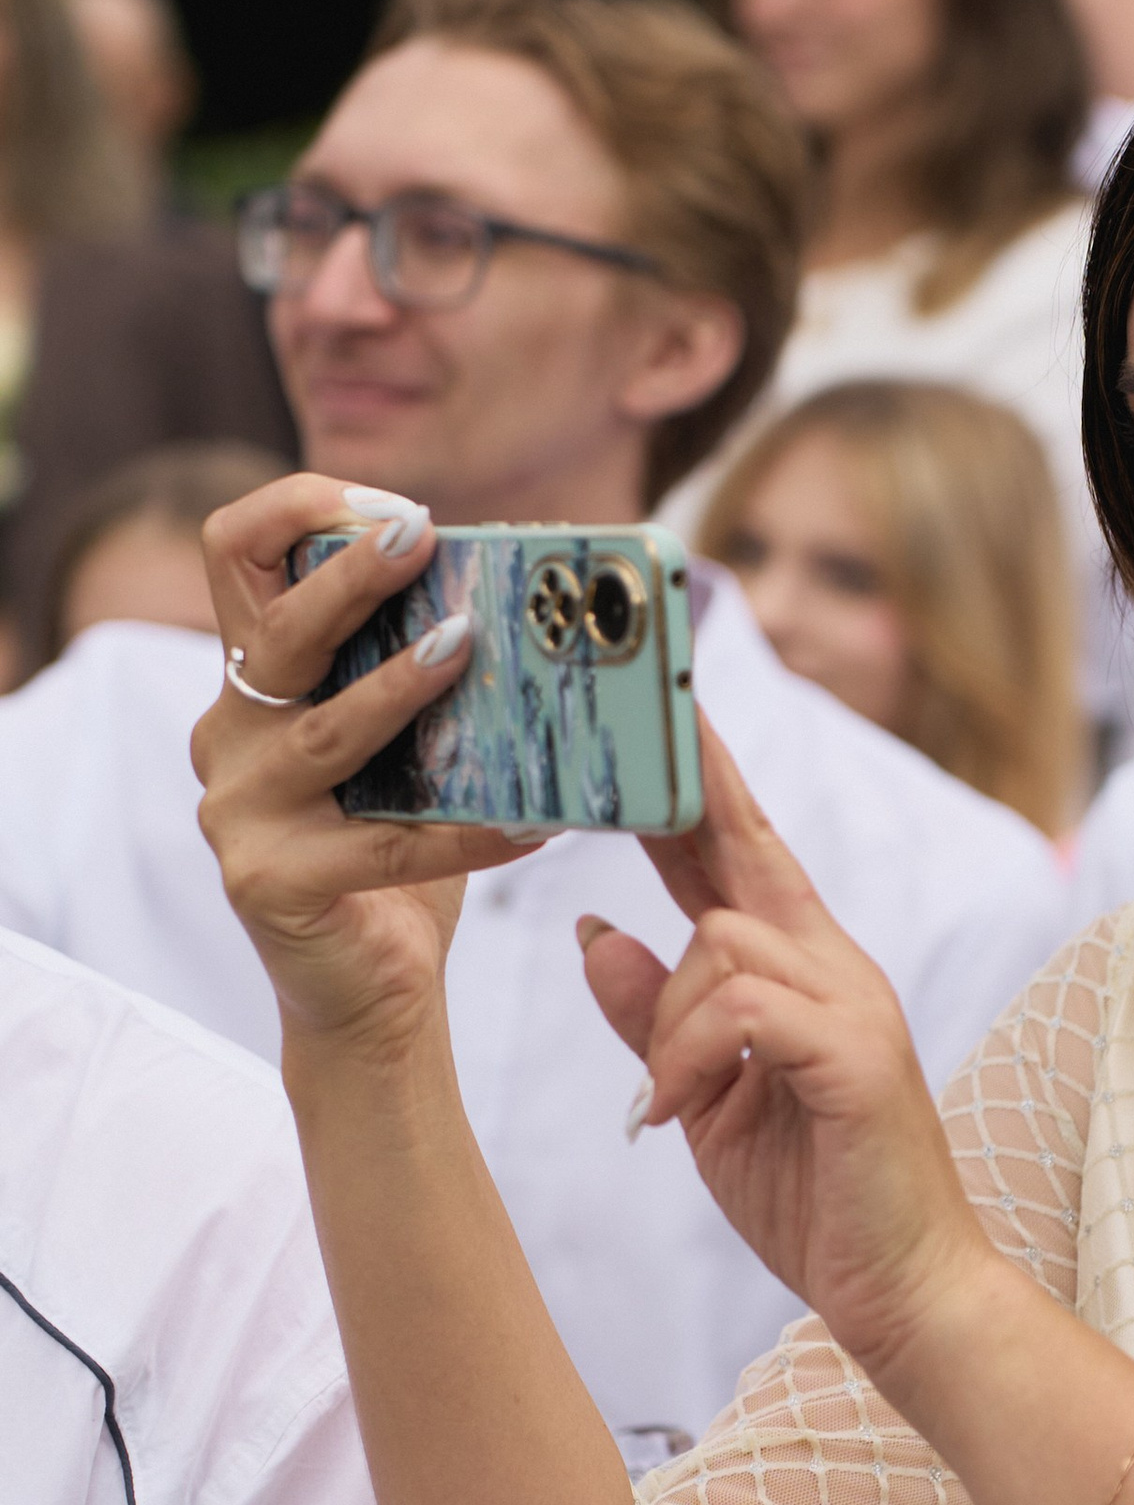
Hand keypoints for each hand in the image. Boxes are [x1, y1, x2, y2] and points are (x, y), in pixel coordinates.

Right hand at [192, 474, 539, 1058]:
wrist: (373, 995)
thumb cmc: (398, 858)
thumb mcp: (406, 751)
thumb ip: (425, 674)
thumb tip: (525, 595)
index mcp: (254, 684)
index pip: (234, 554)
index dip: (298, 509)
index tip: (394, 510)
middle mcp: (227, 734)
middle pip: (276, 629)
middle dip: (350, 571)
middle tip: (423, 536)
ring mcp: (237, 810)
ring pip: (323, 729)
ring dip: (400, 685)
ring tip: (469, 649)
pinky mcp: (268, 882)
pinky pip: (381, 846)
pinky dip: (466, 833)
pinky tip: (535, 825)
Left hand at [579, 724, 1000, 1397]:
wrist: (905, 1293)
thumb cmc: (817, 1202)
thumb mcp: (706, 1101)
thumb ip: (657, 1018)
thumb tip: (595, 931)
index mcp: (806, 973)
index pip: (742, 858)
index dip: (700, 787)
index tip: (660, 718)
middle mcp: (837, 968)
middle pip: (747, 851)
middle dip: (693, 785)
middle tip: (647, 712)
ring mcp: (854, 1004)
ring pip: (721, 941)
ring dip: (668, 1024)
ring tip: (662, 1105)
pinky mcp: (855, 1052)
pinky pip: (740, 1010)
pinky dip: (688, 1059)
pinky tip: (671, 1116)